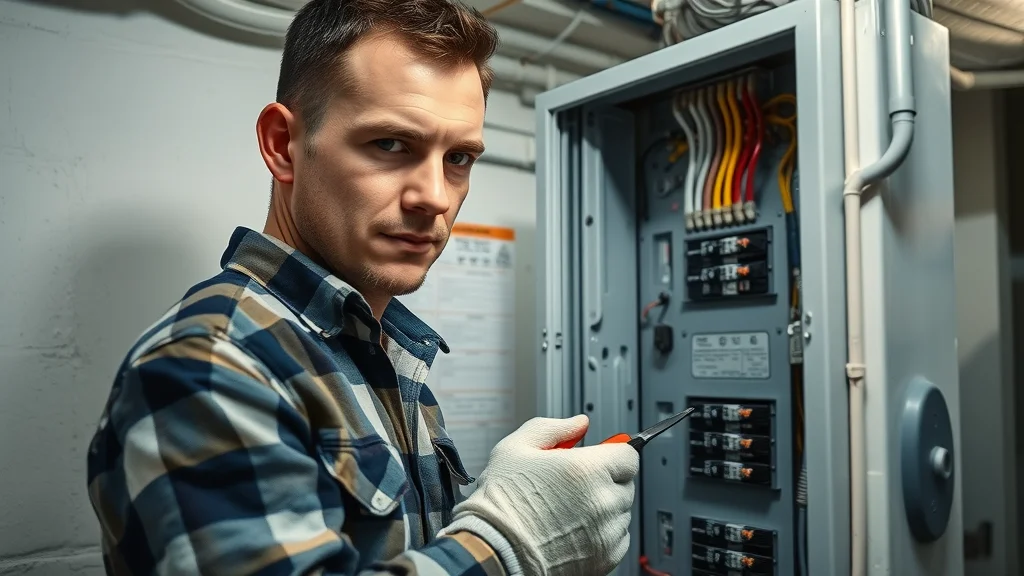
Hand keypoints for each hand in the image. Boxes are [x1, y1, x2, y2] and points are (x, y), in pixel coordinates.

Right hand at [447, 415, 638, 575]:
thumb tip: (579, 424)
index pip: (629, 455)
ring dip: (605, 506)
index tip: (601, 457)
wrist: (493, 550)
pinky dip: (604, 532)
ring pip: (622, 512)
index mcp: (586, 470)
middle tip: (576, 484)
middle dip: (606, 479)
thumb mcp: (516, 447)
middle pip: (626, 483)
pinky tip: (575, 528)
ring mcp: (605, 533)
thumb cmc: (501, 503)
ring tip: (570, 508)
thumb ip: (554, 428)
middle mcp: (602, 502)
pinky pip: (618, 539)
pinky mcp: (605, 559)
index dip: (612, 453)